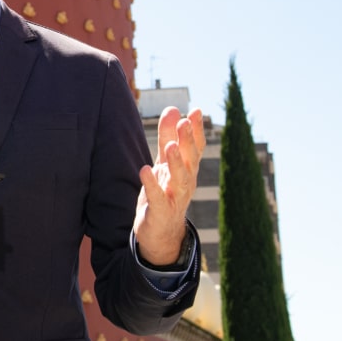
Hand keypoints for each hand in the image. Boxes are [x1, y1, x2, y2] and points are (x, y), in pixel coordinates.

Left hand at [133, 106, 204, 265]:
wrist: (160, 232)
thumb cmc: (164, 192)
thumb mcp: (165, 162)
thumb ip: (168, 136)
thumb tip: (174, 109)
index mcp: (188, 169)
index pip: (196, 147)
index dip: (196, 130)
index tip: (196, 111)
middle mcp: (186, 182)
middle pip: (190, 160)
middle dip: (188, 141)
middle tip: (185, 122)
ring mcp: (175, 198)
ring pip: (180, 179)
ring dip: (176, 163)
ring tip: (170, 146)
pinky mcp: (161, 212)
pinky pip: (158, 198)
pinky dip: (152, 185)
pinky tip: (145, 170)